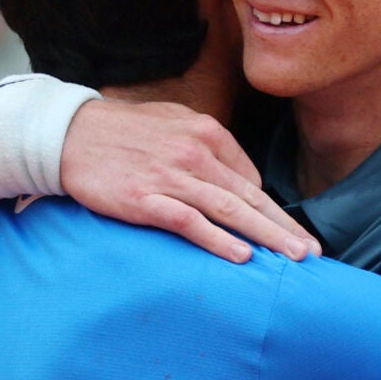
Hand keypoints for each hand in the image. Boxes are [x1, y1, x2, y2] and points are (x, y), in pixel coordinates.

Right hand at [60, 100, 322, 263]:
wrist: (69, 134)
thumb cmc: (123, 130)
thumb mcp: (173, 122)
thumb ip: (208, 145)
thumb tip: (238, 178)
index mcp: (205, 131)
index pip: (248, 176)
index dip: (268, 208)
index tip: (287, 231)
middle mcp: (194, 152)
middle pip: (248, 196)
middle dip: (283, 226)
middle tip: (311, 251)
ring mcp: (170, 176)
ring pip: (229, 210)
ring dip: (265, 236)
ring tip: (292, 257)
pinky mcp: (145, 199)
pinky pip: (190, 222)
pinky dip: (218, 239)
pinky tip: (241, 255)